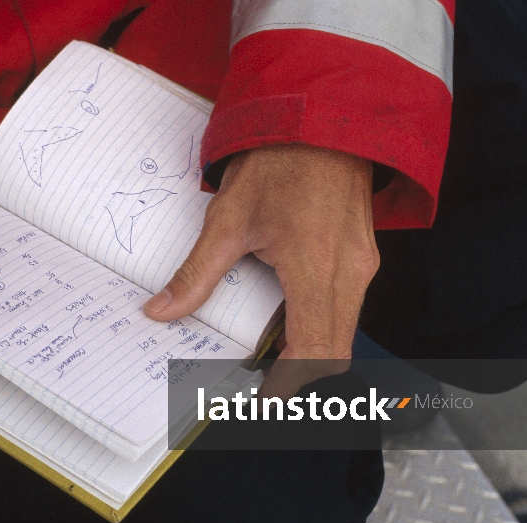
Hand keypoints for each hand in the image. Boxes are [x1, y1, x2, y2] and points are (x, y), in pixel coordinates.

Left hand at [143, 144, 378, 395]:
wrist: (323, 119)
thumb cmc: (277, 161)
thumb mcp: (227, 220)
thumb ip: (196, 274)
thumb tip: (162, 310)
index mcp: (314, 265)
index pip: (312, 349)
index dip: (288, 384)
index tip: (261, 399)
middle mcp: (349, 271)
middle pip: (334, 351)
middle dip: (301, 377)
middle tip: (262, 387)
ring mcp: (363, 265)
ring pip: (345, 333)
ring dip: (313, 354)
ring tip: (272, 362)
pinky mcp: (365, 257)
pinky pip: (348, 309)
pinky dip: (323, 329)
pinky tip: (291, 324)